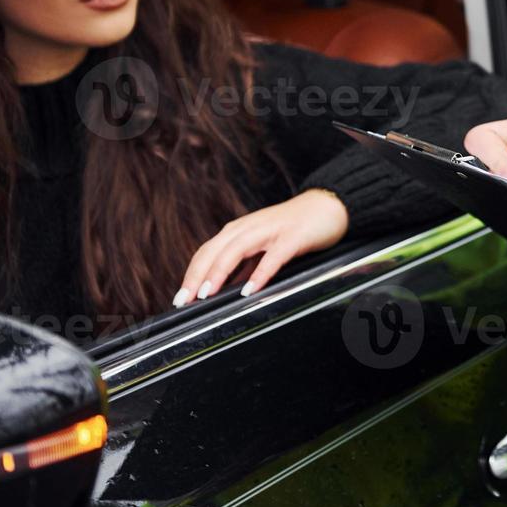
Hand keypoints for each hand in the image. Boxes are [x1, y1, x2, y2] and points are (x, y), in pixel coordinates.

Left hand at [173, 189, 347, 306]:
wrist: (327, 205)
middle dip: (196, 276)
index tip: (179, 299)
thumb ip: (244, 266)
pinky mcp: (292, 237)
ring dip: (219, 272)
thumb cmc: (293, 229)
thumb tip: (224, 291)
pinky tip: (250, 289)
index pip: (206, 253)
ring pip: (236, 249)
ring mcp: (270, 231)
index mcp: (239, 231)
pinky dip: (260, 273)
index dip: (191, 274)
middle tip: (184, 301)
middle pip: (214, 250)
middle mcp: (248, 228)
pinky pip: (273, 256)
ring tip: (206, 294)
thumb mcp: (262, 248)